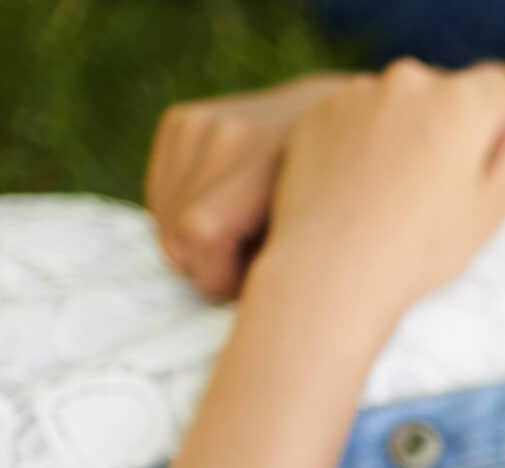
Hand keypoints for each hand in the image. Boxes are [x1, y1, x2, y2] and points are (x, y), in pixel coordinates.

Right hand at [146, 73, 353, 299]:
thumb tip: (256, 310)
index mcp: (271, 157)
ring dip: (199, 247)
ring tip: (248, 236)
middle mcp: (228, 131)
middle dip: (212, 268)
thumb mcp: (334, 239)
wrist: (343, 123)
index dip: (220, 278)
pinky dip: (185, 219)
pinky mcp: (180, 121)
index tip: (257, 286)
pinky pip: (160, 200)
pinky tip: (228, 214)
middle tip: (257, 263)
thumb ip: (291, 263)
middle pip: (178, 238)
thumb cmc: (344, 199)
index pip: (201, 231)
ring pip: (165, 224)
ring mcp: (199, 121)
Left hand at [250, 61, 504, 326]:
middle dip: (451, 129)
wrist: (332, 270)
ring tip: (396, 198)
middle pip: (448, 93)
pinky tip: (361, 191)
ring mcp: (359, 93)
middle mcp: (410, 81)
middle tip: (438, 195)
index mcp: (463, 102)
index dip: (499, 130)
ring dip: (407, 134)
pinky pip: (357, 116)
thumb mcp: (492, 207)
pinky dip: (364, 142)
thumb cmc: (423, 248)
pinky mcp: (320, 112)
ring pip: (401, 105)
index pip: (500, 87)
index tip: (480, 175)